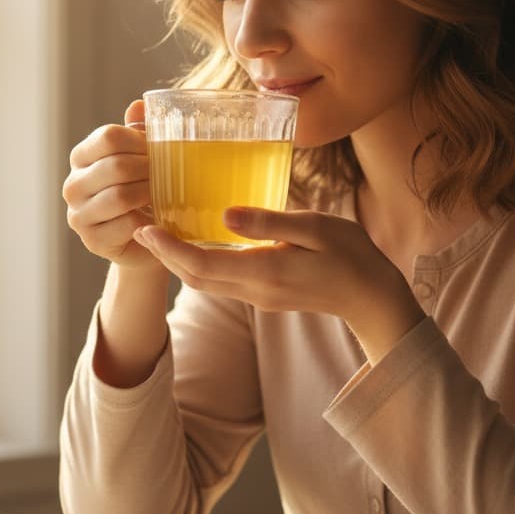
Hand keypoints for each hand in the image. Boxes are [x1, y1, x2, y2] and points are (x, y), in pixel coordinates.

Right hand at [63, 100, 161, 270]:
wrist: (145, 238)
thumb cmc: (144, 191)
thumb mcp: (142, 158)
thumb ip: (139, 132)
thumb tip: (139, 104)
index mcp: (82, 156)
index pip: (108, 137)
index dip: (140, 141)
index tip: (160, 149)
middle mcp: (73, 184)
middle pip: (116, 166)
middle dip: (150, 169)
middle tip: (169, 175)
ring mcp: (78, 214)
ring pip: (119, 196)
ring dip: (149, 194)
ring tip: (164, 194)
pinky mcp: (92, 240)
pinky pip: (125, 224)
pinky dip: (147, 220)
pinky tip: (156, 218)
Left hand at [132, 207, 425, 363]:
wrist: (372, 298)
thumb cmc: (351, 255)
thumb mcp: (313, 227)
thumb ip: (268, 221)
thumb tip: (225, 214)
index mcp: (264, 272)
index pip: (201, 266)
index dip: (168, 250)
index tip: (144, 229)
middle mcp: (255, 291)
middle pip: (195, 278)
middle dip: (165, 257)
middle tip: (141, 228)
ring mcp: (260, 297)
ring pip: (207, 283)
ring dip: (180, 263)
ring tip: (161, 234)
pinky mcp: (266, 296)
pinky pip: (222, 282)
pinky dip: (201, 265)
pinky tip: (199, 243)